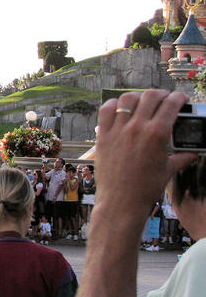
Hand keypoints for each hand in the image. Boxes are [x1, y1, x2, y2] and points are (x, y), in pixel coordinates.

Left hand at [95, 90, 195, 212]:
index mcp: (157, 134)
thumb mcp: (168, 170)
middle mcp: (137, 128)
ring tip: (143, 102)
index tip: (181, 99)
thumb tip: (193, 154)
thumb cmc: (145, 189)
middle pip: (150, 96)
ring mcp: (118, 130)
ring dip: (138, 97)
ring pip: (127, 99)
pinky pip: (105, 110)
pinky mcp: (103, 136)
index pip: (171, 104)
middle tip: (165, 99)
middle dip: (161, 94)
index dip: (179, 97)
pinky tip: (120, 108)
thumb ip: (182, 157)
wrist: (121, 202)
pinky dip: (113, 105)